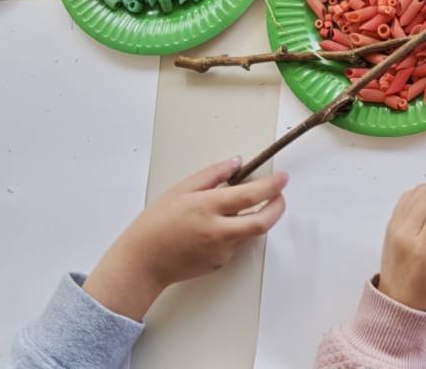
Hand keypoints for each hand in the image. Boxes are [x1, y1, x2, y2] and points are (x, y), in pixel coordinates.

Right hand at [82, 158, 287, 319]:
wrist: (143, 262)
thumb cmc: (156, 223)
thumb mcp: (180, 190)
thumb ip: (212, 175)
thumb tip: (237, 163)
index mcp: (207, 208)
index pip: (251, 195)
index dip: (272, 186)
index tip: (282, 178)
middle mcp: (218, 231)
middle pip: (263, 222)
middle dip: (279, 207)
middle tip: (280, 196)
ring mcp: (221, 250)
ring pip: (250, 233)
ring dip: (255, 218)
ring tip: (242, 206)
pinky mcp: (220, 263)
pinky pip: (235, 244)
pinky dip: (235, 232)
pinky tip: (216, 227)